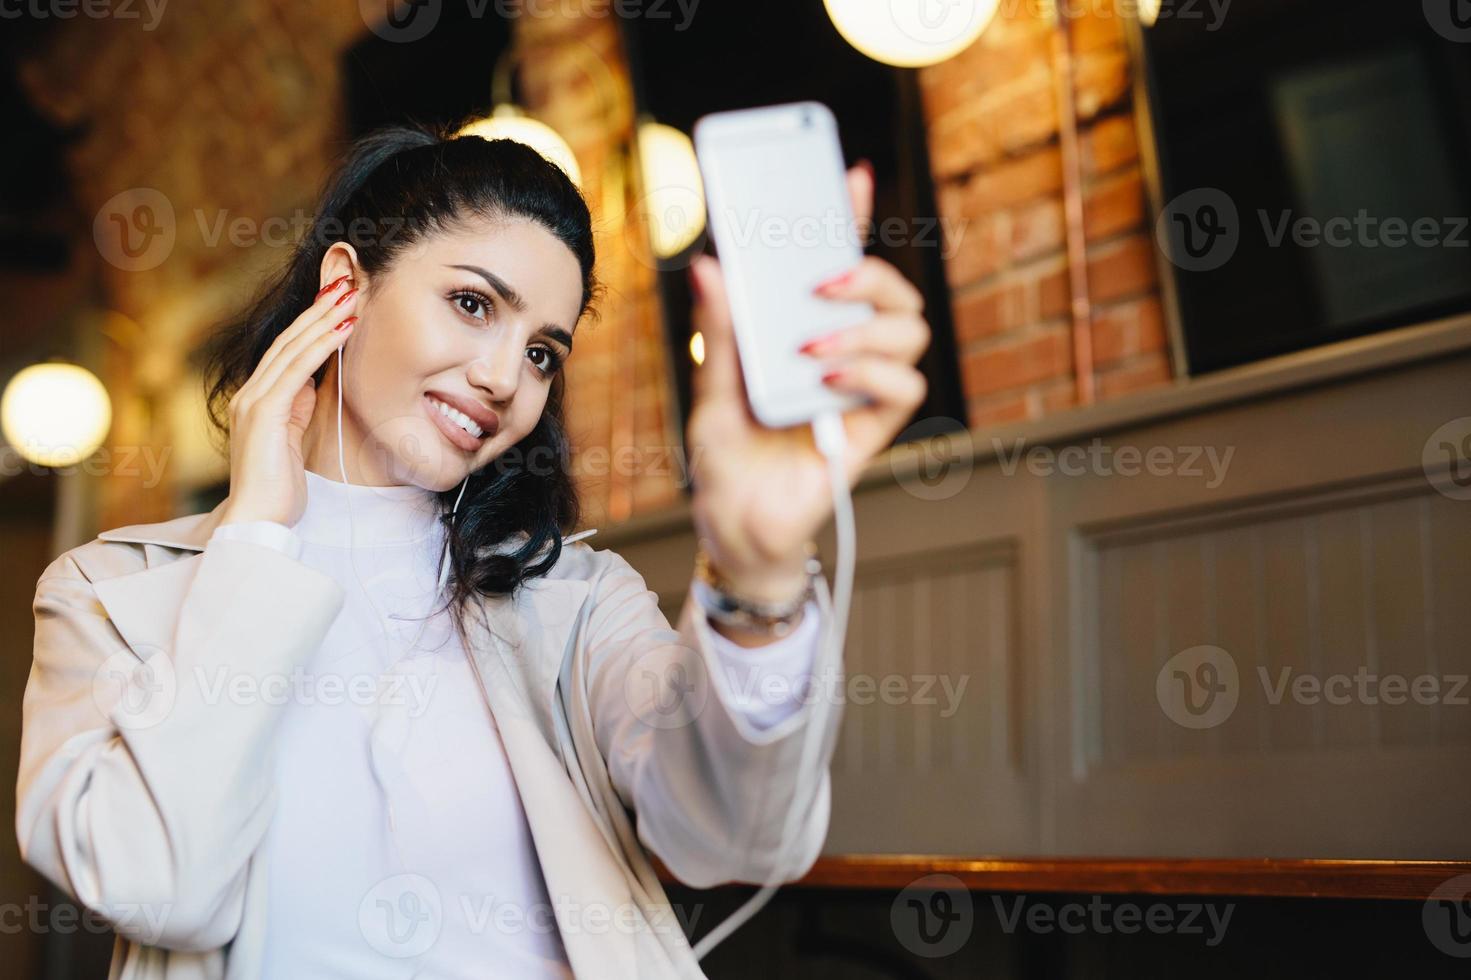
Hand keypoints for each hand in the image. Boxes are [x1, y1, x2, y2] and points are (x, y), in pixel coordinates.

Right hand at [218, 275, 359, 526]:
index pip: (287, 352)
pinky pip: (296, 371)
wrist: (258, 520)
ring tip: (350, 296)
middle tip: (347, 283)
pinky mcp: (264, 414)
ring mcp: (254, 402)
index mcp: (257, 401)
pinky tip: (342, 329)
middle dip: (319, 310)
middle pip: (288, 341)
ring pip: (293, 349)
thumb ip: (296, 410)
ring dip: (324, 320)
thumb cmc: (279, 488)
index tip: (337, 301)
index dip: (312, 324)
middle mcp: (250, 395)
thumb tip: (310, 385)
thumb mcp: (291, 440)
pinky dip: (321, 346)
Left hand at [686, 162, 931, 600]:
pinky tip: (828, 378)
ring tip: (812, 347)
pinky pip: (905, 385)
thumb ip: (720, 332)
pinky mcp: (873, 427)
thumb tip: (709, 266)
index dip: (850, 216)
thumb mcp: (710, 390)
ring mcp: (862, 387)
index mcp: (802, 330)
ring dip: (866, 326)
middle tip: (819, 282)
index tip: (848, 174)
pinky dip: (872, 372)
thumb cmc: (725, 457)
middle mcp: (842, 351)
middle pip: (891, 289)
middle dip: (866, 270)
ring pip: (911, 329)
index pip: (837, 263)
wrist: (733, 525)